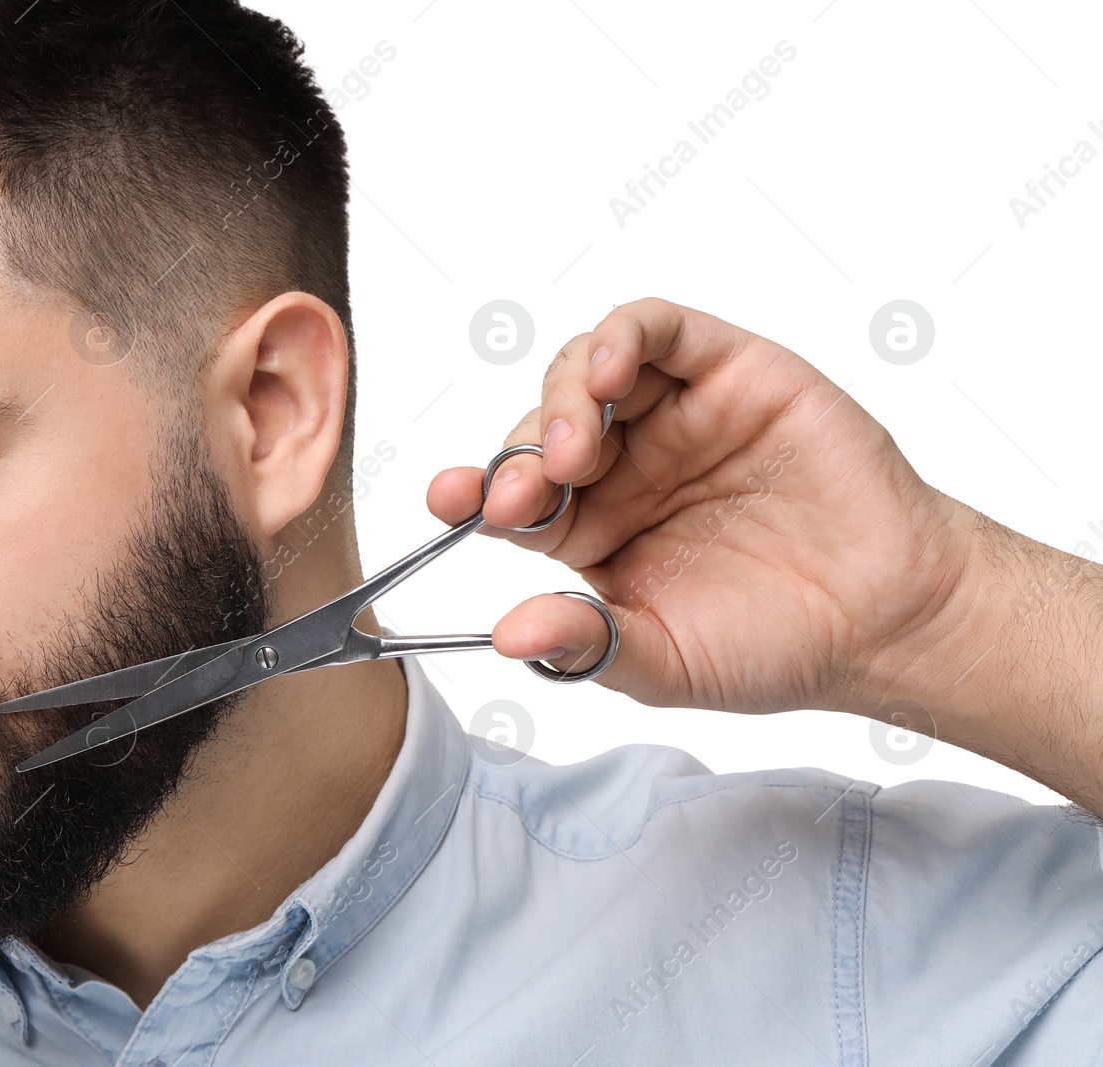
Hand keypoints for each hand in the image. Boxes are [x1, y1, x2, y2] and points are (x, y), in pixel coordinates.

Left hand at [427, 297, 969, 718]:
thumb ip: (588, 646)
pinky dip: (621, 337)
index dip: (473, 492)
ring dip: (563, 398)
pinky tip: (605, 369)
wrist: (887, 619)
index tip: (448, 499)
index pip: (512, 499)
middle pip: (539, 431)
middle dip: (518, 458)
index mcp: (590, 530)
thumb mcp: (665, 662)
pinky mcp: (726, 371)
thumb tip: (506, 636)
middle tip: (522, 495)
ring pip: (585, 371)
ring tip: (573, 448)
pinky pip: (658, 331)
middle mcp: (621, 466)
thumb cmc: (776, 641)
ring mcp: (671, 415)